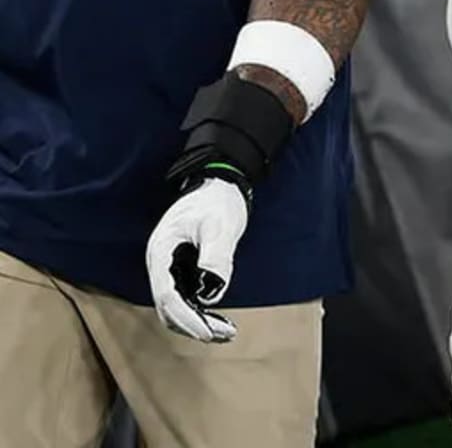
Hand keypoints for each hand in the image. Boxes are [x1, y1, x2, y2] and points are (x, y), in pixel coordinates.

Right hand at [146, 177, 247, 342]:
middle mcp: (160, 262)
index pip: (167, 295)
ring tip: (224, 333)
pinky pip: (185, 297)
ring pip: (175, 306)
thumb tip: (212, 290)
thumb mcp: (219, 224)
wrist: (219, 183)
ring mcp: (169, 267)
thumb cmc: (217, 200)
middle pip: (168, 306)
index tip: (207, 332)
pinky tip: (219, 320)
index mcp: (161, 250)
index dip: (186, 317)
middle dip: (192, 325)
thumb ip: (216, 255)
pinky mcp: (182, 269)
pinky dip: (199, 311)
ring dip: (196, 322)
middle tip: (222, 336)